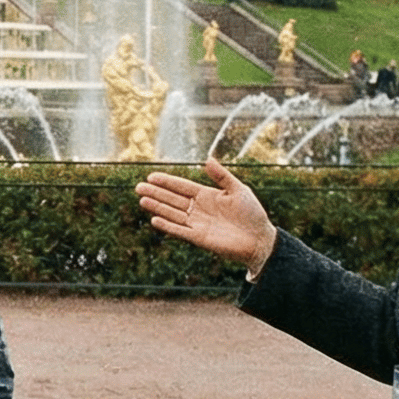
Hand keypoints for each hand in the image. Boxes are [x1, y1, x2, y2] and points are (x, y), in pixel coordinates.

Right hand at [135, 157, 278, 270]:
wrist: (260, 239)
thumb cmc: (252, 213)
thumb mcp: (239, 190)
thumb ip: (222, 176)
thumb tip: (208, 159)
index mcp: (207, 195)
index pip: (182, 186)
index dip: (167, 182)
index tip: (151, 176)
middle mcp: (199, 209)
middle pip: (172, 199)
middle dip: (156, 193)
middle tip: (138, 187)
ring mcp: (197, 223)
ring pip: (172, 213)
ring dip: (157, 207)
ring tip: (142, 200)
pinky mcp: (199, 238)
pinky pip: (180, 230)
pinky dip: (168, 225)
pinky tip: (155, 219)